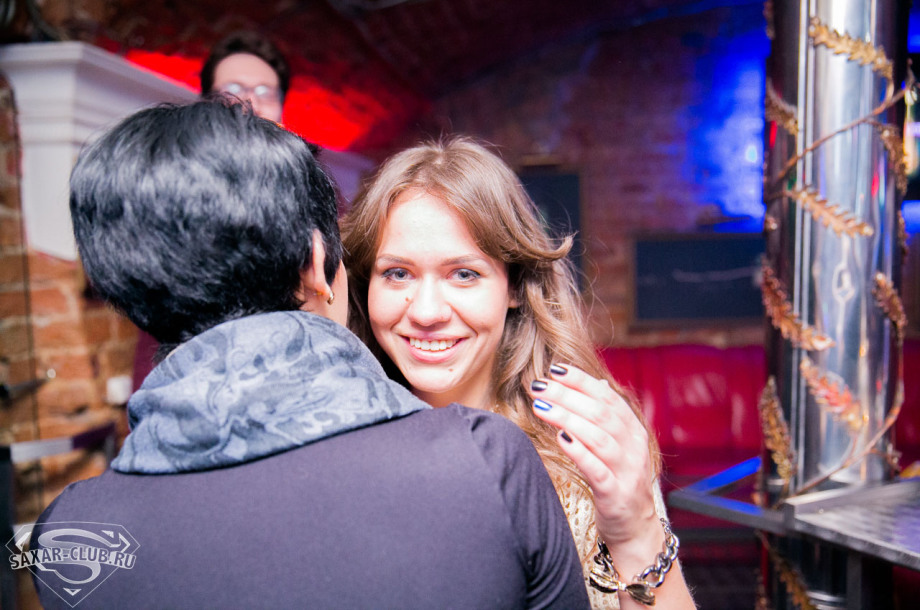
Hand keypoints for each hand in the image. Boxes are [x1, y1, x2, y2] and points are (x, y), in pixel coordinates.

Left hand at [528, 363, 658, 549]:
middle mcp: (633, 447)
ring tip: (541, 407)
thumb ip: (608, 415)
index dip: (582, 381)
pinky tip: (560, 438)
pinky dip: (579, 452)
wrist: (635, 527)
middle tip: (539, 386)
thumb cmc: (618, 480)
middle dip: (567, 396)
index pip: (608, 397)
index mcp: (633, 430)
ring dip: (568, 419)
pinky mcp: (616, 494)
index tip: (555, 369)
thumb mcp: (619, 445)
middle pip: (600, 414)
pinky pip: (598, 470)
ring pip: (599, 438)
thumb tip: (597, 382)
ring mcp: (627, 471)